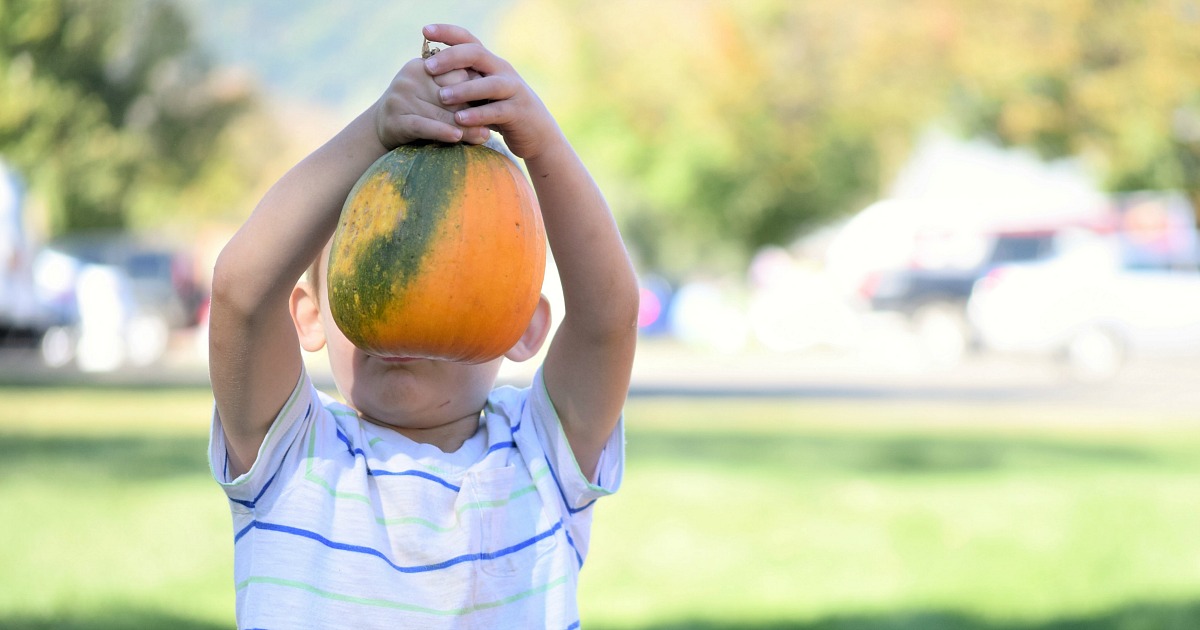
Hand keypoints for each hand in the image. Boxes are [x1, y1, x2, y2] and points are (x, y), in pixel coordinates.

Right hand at [372, 57, 490, 147]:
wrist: (382, 127)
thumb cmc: (419, 110)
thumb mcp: (435, 93)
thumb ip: (456, 88)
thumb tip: (491, 93)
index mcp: (422, 65)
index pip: (456, 73)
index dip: (476, 88)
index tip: (493, 100)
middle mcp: (410, 77)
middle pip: (450, 94)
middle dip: (473, 109)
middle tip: (494, 121)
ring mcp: (400, 98)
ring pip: (440, 113)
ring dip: (465, 126)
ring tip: (485, 135)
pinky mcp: (395, 120)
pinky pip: (423, 125)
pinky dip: (442, 132)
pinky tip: (457, 138)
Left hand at [421, 24, 562, 159]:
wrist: (536, 132)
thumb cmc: (499, 111)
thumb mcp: (480, 91)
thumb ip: (462, 79)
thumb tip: (426, 69)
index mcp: (490, 62)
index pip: (468, 40)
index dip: (447, 32)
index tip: (425, 30)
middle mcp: (503, 70)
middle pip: (477, 54)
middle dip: (451, 58)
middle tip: (428, 67)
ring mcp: (513, 90)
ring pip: (489, 84)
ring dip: (464, 89)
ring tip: (442, 97)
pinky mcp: (518, 112)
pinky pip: (497, 111)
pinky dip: (477, 115)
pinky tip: (459, 120)